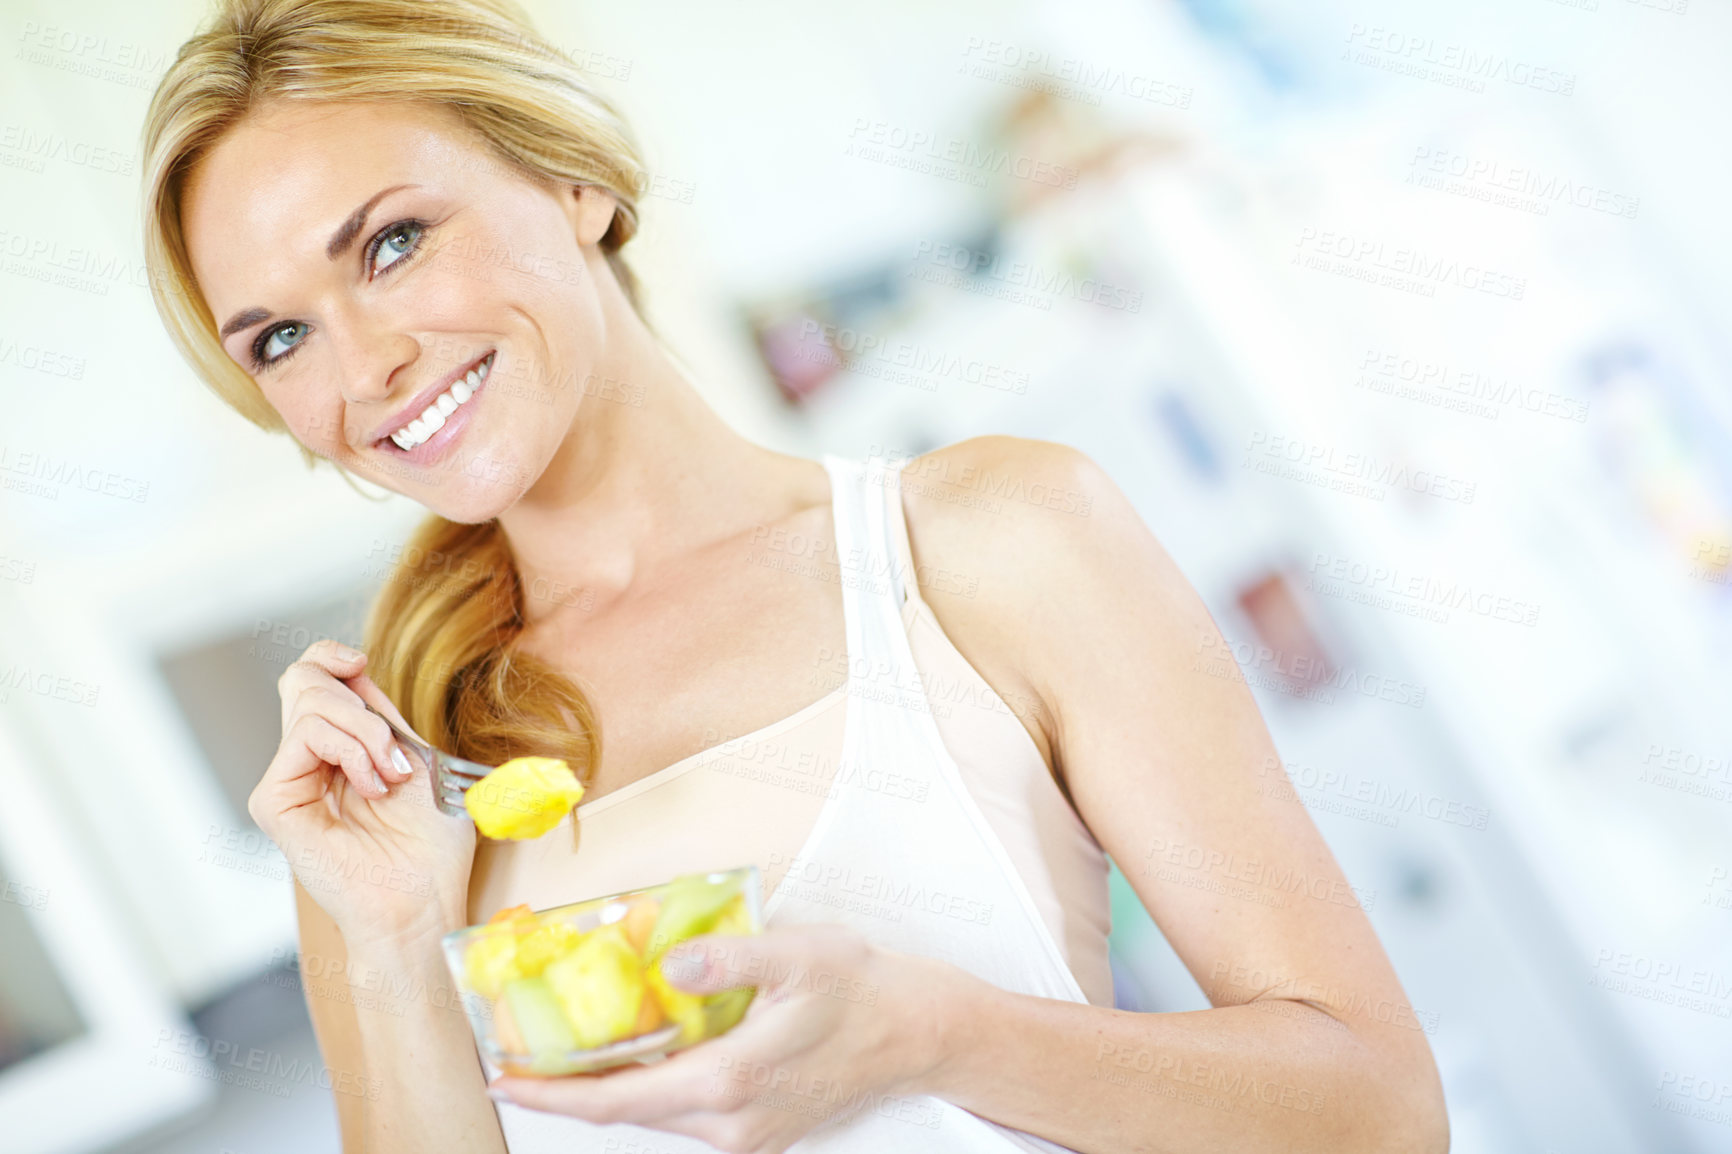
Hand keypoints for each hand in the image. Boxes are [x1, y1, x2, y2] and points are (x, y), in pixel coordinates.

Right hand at [250, 639, 475, 949]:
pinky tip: (370, 788)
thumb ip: (381, 718)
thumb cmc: (430, 847)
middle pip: (304, 680)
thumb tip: (353, 669)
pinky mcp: (274, 801)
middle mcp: (307, 762)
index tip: (360, 662)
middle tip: (394, 754)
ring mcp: (288, 782)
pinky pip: (306, 735)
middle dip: (361, 703)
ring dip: (366, 732)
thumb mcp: (418, 762)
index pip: (314, 677)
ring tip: (388, 777)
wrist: (421, 900)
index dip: (330, 656)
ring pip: (310, 702)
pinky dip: (351, 750)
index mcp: (340, 749)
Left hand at [488, 925, 961, 1153]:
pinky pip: (689, 1112)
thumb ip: (728, 958)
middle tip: (521, 1055)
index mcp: (729, 1083)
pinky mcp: (761, 1130)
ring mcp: (748, 1134)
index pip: (617, 1101)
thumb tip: (671, 964)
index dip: (551, 1094)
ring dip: (612, 1086)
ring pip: (658, 1114)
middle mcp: (731, 1122)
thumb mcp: (797, 956)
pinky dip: (654, 1086)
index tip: (502, 1080)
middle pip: (628, 1113)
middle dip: (570, 1089)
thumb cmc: (863, 990)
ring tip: (572, 1050)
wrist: (921, 1033)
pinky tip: (645, 1052)